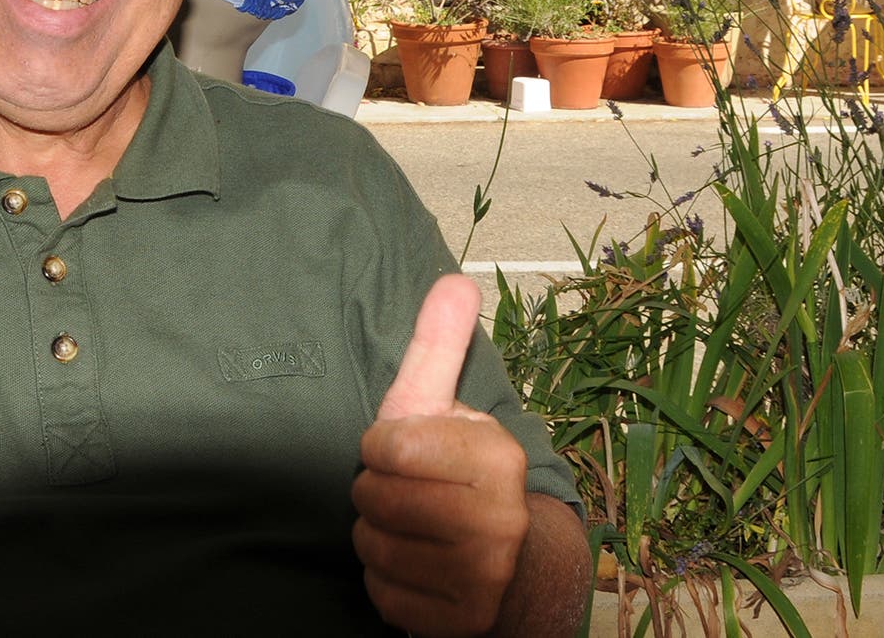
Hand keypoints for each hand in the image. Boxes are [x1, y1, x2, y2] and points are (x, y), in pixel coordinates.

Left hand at [353, 275, 530, 636]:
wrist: (510, 564)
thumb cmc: (457, 470)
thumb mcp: (445, 404)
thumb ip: (440, 344)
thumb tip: (455, 280)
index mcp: (497, 458)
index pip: (390, 446)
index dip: (379, 446)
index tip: (396, 447)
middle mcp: (501, 522)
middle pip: (377, 499)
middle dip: (373, 491)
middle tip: (397, 489)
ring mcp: (486, 580)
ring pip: (374, 548)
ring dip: (374, 535)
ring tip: (402, 524)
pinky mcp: (465, 624)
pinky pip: (384, 596)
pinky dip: (384, 580)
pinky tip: (411, 564)